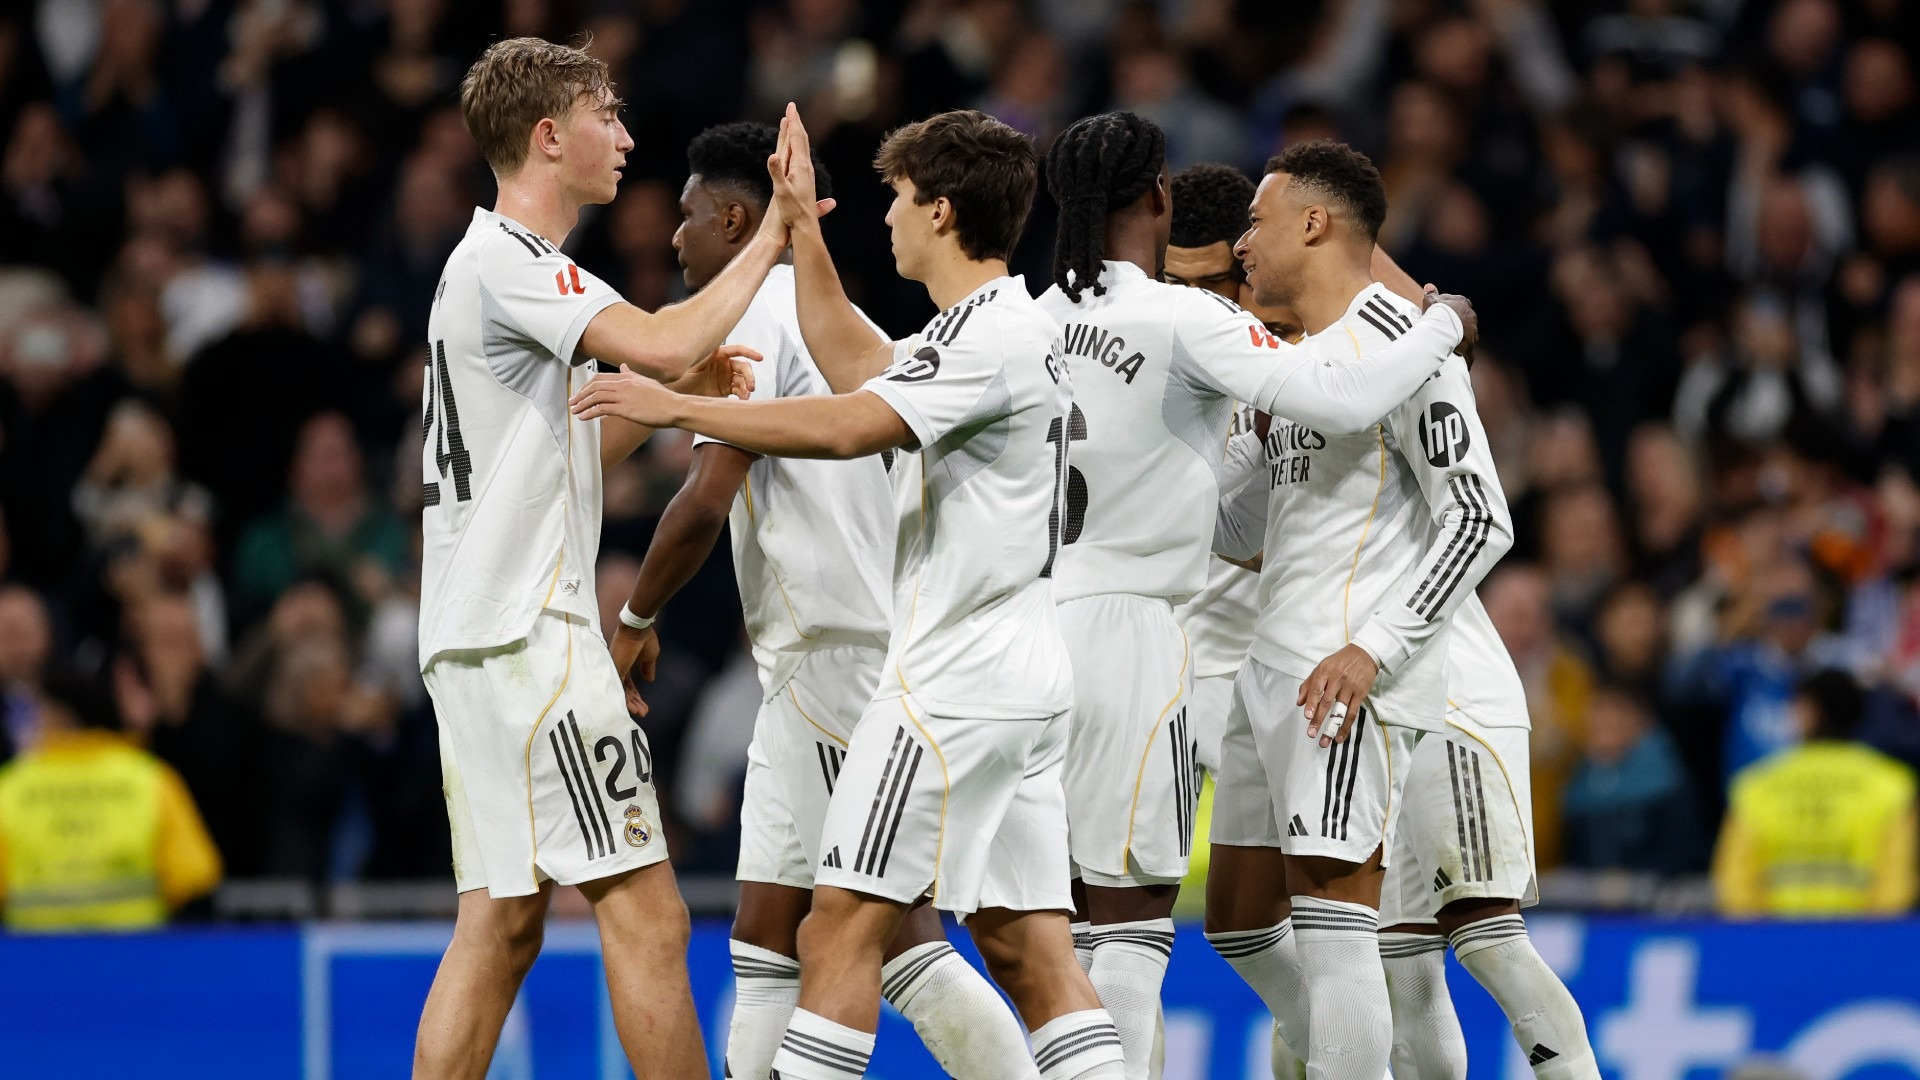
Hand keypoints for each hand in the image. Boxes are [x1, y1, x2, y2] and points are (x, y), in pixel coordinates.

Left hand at [570, 365, 678, 425]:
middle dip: (580, 394)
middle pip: (594, 386)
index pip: (600, 378)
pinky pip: (601, 409)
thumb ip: (632, 374)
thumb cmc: (663, 398)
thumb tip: (623, 366)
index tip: (581, 393)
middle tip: (573, 402)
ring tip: (575, 410)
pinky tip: (583, 417)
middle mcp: (624, 384)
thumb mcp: (646, 382)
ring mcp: (624, 396)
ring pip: (595, 397)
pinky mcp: (625, 408)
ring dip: (582, 404)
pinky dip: (589, 413)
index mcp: (627, 377)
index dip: (587, 385)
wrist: (675, 407)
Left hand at [609, 623, 659, 716]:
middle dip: (634, 703)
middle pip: (624, 691)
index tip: (644, 705)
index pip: (628, 686)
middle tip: (643, 712)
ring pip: (621, 692)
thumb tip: (649, 679)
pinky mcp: (615, 671)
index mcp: (626, 665)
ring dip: (631, 704)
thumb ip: (648, 668)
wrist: (637, 629)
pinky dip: (625, 699)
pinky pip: (618, 689)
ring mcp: (615, 670)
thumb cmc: (644, 639)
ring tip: (641, 712)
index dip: (636, 696)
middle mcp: (618, 670)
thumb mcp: (650, 656)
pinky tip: (633, 707)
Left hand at [669, 344, 759, 399]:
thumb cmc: (680, 373)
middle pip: (744, 367)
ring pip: (743, 380)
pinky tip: (742, 401)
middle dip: (750, 376)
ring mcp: (725, 377)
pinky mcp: (725, 390)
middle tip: (751, 387)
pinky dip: (742, 396)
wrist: (675, 392)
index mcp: (718, 353)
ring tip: (746, 397)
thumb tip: (714, 346)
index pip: (738, 350)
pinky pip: (738, 391)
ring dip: (747, 388)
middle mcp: (724, 364)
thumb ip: (704, 353)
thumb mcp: (692, 361)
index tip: (760, 358)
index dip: (750, 352)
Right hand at [762, 102, 837, 240]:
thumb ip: (777, 173)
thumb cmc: (792, 211)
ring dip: (798, 132)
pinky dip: (799, 146)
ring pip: (803, 147)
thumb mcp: (781, 192)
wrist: (805, 226)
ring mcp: (807, 173)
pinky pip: (802, 156)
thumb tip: (772, 155)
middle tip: (792, 107)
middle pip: (802, 139)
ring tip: (794, 122)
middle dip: (796, 122)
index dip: (792, 122)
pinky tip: (798, 148)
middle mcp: (806, 167)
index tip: (790, 107)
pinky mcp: (805, 179)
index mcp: (800, 167)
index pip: (796, 139)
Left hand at [1296, 643, 1379, 747]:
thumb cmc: (1339, 662)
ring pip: (1340, 710)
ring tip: (1326, 741)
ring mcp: (1350, 687)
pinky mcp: (1360, 694)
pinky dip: (1346, 726)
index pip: (1316, 689)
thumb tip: (1299, 703)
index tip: (1307, 716)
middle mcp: (1337, 679)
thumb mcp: (1321, 667)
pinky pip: (1353, 713)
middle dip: (1319, 719)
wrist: (1364, 654)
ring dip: (1333, 727)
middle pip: (1327, 702)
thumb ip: (1309, 685)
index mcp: (1325, 672)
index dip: (1311, 703)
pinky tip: (1340, 737)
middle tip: (1312, 734)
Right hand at [1421, 288, 1477, 365]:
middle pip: (1466, 318)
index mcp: (1463, 303)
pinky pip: (1468, 350)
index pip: (1460, 302)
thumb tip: (1429, 286)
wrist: (1443, 330)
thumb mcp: (1431, 301)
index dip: (1452, 307)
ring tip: (1449, 342)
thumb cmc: (1437, 313)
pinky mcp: (1471, 345)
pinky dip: (1464, 353)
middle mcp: (1471, 316)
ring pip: (1468, 333)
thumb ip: (1431, 293)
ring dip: (1461, 336)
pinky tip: (1458, 356)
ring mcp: (1473, 330)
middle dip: (1458, 322)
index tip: (1444, 312)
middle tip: (1446, 328)